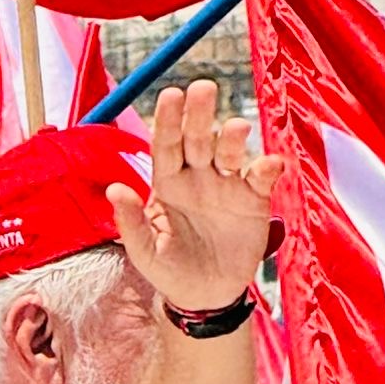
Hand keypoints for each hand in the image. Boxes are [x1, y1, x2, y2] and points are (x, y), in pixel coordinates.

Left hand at [108, 79, 284, 312]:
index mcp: (167, 183)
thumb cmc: (169, 269)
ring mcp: (226, 185)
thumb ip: (130, 222)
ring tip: (235, 129)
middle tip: (203, 88)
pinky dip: (267, 168)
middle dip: (199, 114)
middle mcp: (197, 176)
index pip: (165, 145)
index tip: (170, 95)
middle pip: (197, 138)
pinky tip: (270, 163)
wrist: (206, 295)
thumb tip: (114, 190)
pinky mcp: (253, 199)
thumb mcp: (144, 252)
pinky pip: (261, 178)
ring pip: (229, 152)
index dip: (167, 121)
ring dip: (233, 139)